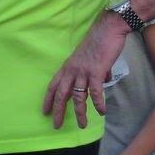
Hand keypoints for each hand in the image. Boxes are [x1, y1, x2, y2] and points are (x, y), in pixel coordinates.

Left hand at [43, 13, 129, 128]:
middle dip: (58, 111)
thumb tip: (105, 80)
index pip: (53, 85)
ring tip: (82, 125)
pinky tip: (101, 111)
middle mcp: (72, 70)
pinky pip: (95, 92)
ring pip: (78, 96)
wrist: (109, 28)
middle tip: (56, 125)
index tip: (46, 112)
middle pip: (61, 94)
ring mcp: (83, 71)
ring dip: (80, 112)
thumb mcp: (91, 57)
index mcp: (68, 66)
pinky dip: (98, 103)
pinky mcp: (96, 72)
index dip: (49, 100)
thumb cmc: (101, 40)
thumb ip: (95, 70)